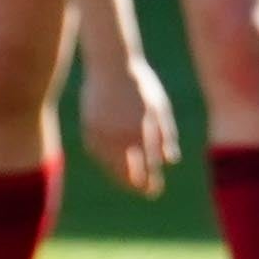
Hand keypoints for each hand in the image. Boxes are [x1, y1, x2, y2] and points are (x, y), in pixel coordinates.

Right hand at [79, 54, 179, 198]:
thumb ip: (166, 135)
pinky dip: (104, 160)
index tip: (153, 192)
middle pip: (127, 171)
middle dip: (136, 185)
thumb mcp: (160, 107)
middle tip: (143, 193)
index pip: (147, 167)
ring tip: (127, 182)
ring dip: (119, 176)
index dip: (150, 182)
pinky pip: (96, 152)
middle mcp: (121, 136)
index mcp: (142, 132)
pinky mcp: (88, 128)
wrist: (111, 65)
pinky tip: (111, 163)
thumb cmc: (141, 85)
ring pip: (110, 164)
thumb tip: (169, 161)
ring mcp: (102, 133)